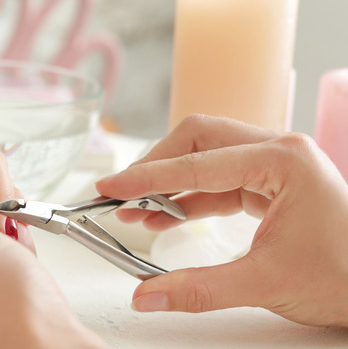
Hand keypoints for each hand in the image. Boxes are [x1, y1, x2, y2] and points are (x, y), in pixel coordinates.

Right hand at [95, 114, 347, 326]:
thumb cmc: (346, 277)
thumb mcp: (266, 283)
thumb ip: (199, 289)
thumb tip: (146, 296)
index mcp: (283, 161)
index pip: (197, 162)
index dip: (146, 176)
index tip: (111, 187)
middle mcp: (279, 151)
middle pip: (198, 139)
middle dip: (156, 167)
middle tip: (122, 197)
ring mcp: (275, 164)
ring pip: (204, 156)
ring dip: (167, 183)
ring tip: (135, 212)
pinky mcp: (270, 183)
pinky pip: (217, 180)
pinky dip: (187, 198)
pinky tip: (162, 219)